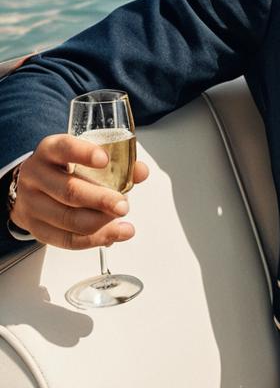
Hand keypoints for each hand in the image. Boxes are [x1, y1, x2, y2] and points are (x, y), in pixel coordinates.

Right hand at [9, 134, 148, 248]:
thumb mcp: (86, 156)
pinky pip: (65, 239)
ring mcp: (31, 203)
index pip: (63, 148)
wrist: (33, 187)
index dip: (84, 153)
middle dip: (101, 200)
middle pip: (69, 190)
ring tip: (123, 224)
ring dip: (100, 224)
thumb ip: (117, 161)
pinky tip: (112, 236)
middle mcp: (35, 175)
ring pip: (67, 218)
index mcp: (49, 151)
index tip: (105, 160)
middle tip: (124, 206)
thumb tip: (140, 172)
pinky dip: (93, 240)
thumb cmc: (66, 168)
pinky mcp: (35, 228)